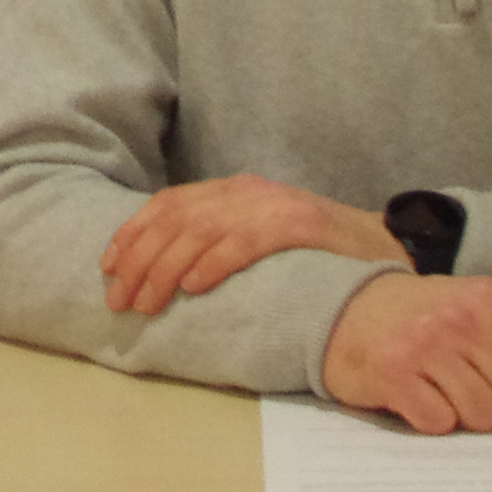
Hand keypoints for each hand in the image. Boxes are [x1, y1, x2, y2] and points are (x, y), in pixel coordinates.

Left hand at [100, 173, 401, 315]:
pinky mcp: (299, 224)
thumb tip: (166, 273)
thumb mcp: (259, 236)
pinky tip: (194, 286)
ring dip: (166, 268)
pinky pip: (246, 241)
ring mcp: (273, 205)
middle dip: (139, 258)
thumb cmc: (314, 254)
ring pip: (201, 231)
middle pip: (175, 218)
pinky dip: (215, 262)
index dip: (132, 232)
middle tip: (119, 299)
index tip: (107, 266)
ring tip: (146, 301)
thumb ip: (220, 242)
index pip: (168, 203)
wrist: (384, 246)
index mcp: (233, 190)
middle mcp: (247, 191)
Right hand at [319, 271, 491, 434]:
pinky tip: (421, 398)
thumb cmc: (428, 319)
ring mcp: (426, 344)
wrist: (348, 309)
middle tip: (481, 395)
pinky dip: (434, 421)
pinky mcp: (393, 373)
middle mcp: (462, 317)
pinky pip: (440, 424)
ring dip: (470, 418)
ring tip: (448, 394)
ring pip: (484, 417)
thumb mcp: (483, 320)